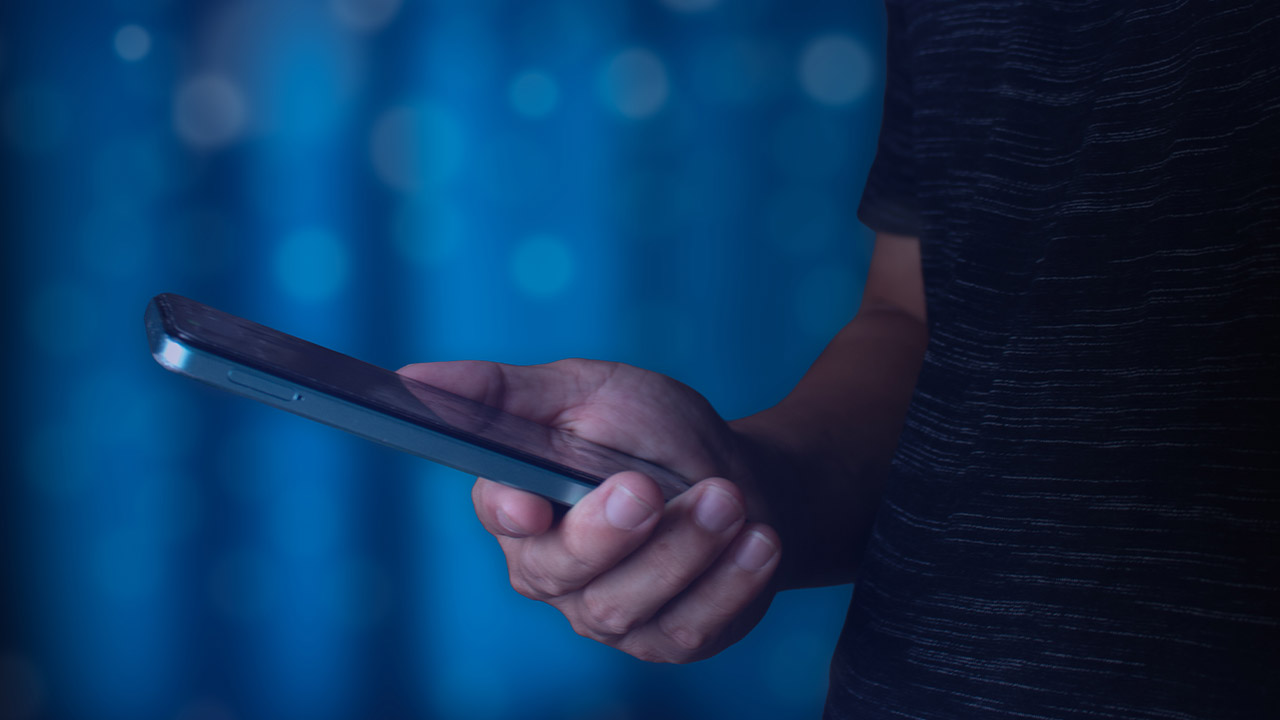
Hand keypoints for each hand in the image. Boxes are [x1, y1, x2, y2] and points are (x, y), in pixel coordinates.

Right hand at [398, 359, 781, 662]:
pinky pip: (690, 629)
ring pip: (624, 607)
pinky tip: (758, 542)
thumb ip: (509, 391)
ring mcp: (611, 615)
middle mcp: (554, 570)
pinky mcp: (671, 638)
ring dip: (683, 550)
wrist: (743, 481)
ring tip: (728, 499)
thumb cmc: (654, 434)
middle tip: (648, 488)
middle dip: (608, 533)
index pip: (499, 515)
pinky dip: (729, 585)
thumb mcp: (588, 392)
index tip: (534, 502)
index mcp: (522, 505)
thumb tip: (413, 375)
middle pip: (559, 573)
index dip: (511, 513)